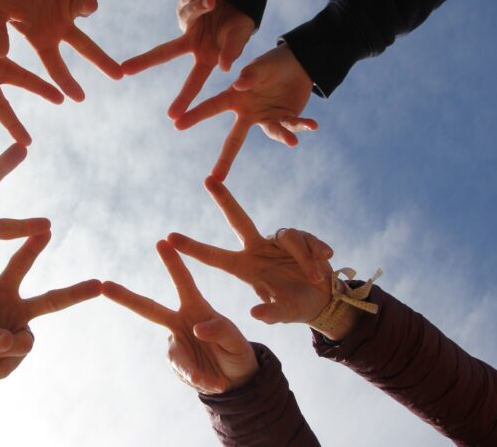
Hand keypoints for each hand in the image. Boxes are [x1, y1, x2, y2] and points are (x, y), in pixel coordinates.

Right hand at [0, 0, 121, 101]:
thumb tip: (0, 54)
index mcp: (42, 38)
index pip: (57, 66)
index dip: (67, 82)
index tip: (79, 98)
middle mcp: (60, 25)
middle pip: (86, 48)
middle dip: (102, 61)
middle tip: (119, 75)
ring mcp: (68, 5)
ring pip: (86, 11)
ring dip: (88, 8)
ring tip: (90, 4)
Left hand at [0, 235, 101, 387]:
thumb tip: (15, 342)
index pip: (17, 268)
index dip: (31, 249)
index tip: (46, 230)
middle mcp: (16, 309)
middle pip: (51, 301)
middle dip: (75, 293)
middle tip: (98, 285)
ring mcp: (20, 331)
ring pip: (23, 344)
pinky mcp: (18, 352)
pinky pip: (14, 363)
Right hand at [103, 240, 257, 394]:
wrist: (237, 380)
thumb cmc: (236, 350)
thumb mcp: (236, 339)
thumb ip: (221, 331)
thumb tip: (197, 328)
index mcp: (197, 308)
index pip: (183, 283)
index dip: (173, 263)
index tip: (162, 242)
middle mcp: (181, 323)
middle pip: (149, 308)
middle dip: (126, 297)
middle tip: (104, 285)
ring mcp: (176, 344)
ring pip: (176, 356)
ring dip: (193, 369)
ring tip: (213, 379)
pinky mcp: (178, 366)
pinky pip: (185, 373)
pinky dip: (201, 380)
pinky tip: (217, 383)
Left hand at [122, 0, 254, 119]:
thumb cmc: (241, 24)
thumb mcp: (240, 38)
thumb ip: (232, 52)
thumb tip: (225, 68)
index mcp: (206, 57)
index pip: (194, 81)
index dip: (184, 98)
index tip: (172, 117)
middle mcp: (192, 42)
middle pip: (164, 52)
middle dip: (145, 61)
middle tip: (124, 69)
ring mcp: (186, 22)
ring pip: (190, 12)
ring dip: (201, 6)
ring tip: (214, 0)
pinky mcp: (186, 1)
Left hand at [168, 177, 333, 325]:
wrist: (321, 300)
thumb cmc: (295, 307)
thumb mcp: (282, 314)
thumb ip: (271, 315)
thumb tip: (255, 314)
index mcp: (245, 269)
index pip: (215, 257)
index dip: (193, 247)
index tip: (170, 238)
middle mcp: (257, 249)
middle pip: (238, 220)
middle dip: (224, 199)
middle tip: (208, 180)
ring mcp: (277, 242)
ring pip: (288, 236)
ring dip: (304, 257)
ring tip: (315, 277)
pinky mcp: (299, 239)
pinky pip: (306, 239)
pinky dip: (316, 251)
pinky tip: (326, 259)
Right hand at [175, 44, 317, 180]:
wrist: (297, 65)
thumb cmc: (272, 63)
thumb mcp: (262, 66)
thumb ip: (251, 75)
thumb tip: (238, 84)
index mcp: (235, 98)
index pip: (212, 107)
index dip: (196, 115)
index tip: (176, 124)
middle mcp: (248, 113)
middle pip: (234, 139)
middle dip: (225, 159)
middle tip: (216, 178)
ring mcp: (267, 119)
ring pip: (272, 133)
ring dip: (283, 136)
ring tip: (292, 141)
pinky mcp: (286, 120)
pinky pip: (294, 126)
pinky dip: (303, 126)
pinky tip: (313, 125)